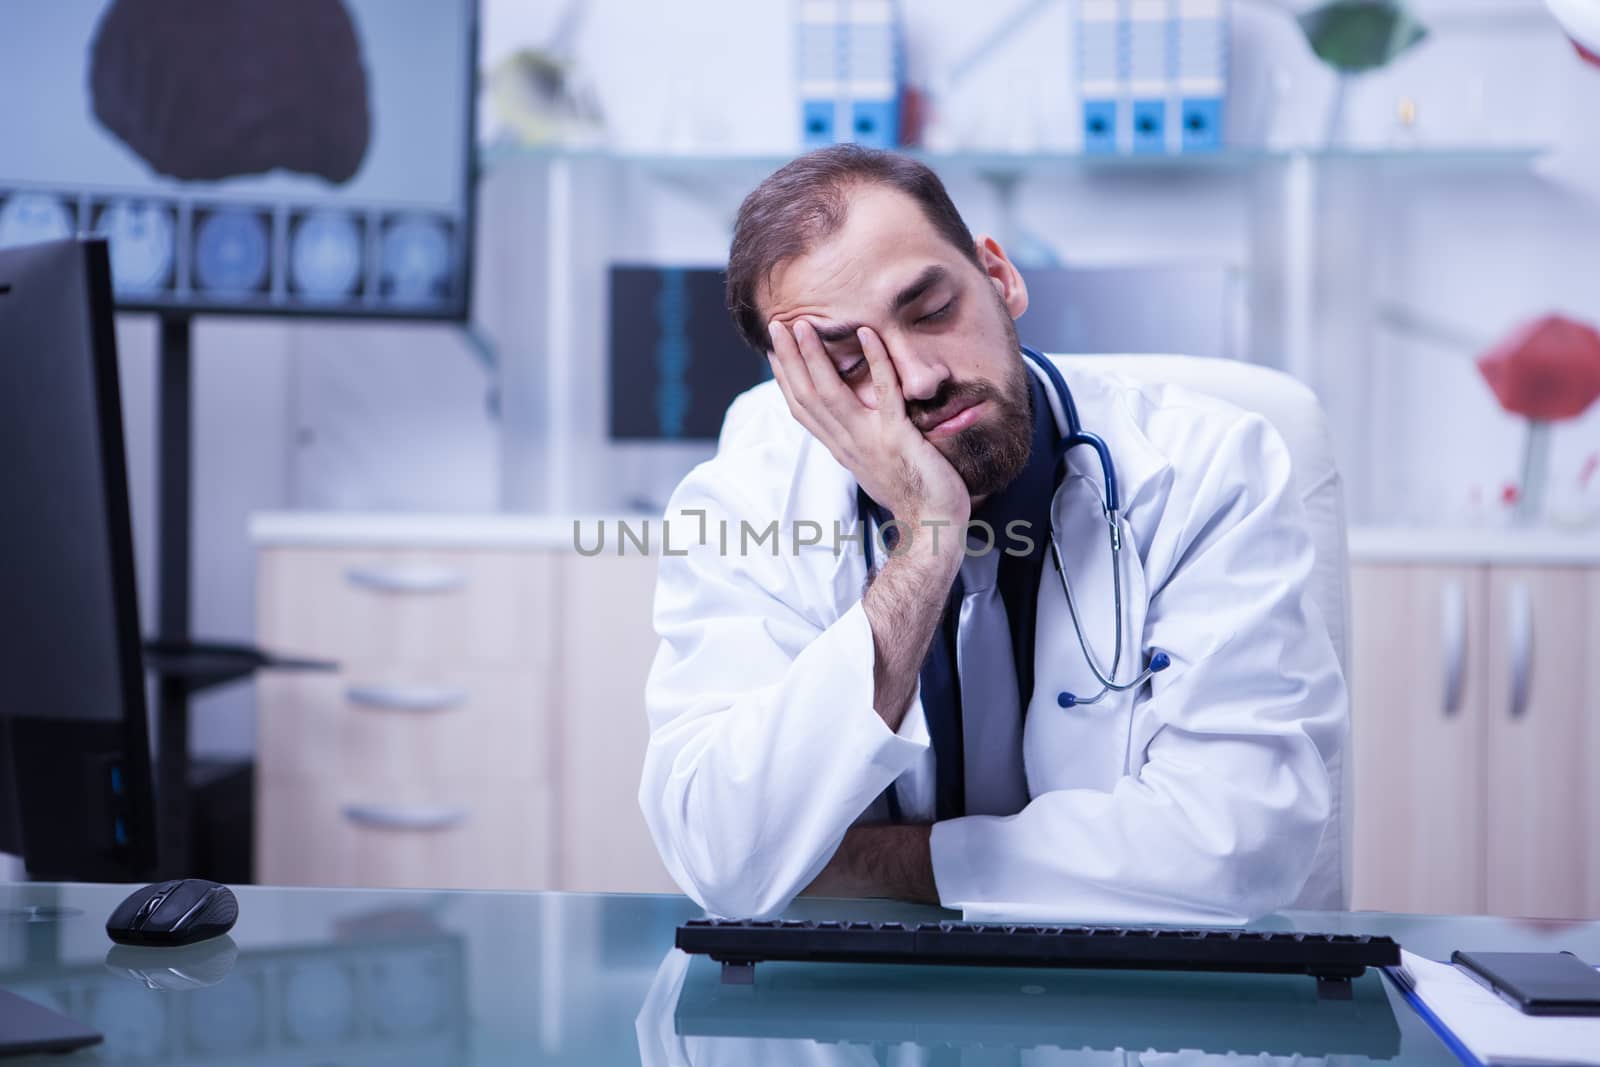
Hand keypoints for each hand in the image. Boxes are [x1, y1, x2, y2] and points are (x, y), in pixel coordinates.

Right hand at [767, 320, 969, 527]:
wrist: (933, 526)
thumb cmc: (911, 493)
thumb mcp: (875, 463)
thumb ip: (860, 438)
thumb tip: (851, 421)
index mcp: (840, 448)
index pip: (801, 409)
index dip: (784, 378)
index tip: (772, 349)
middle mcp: (847, 444)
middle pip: (806, 396)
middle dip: (789, 359)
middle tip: (777, 325)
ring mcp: (870, 441)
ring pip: (830, 394)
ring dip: (814, 357)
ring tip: (804, 325)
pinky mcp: (897, 438)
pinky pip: (883, 394)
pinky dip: (875, 362)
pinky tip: (868, 334)